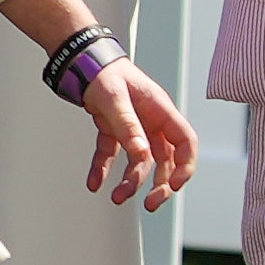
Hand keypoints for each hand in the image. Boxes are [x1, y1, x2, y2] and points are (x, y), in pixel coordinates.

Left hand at [77, 57, 194, 209]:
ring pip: (140, 162)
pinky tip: (94, 183)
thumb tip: (141, 153)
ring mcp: (133, 128)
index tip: (173, 185)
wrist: (78, 61)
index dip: (185, 166)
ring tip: (117, 197)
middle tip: (151, 203)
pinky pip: (112, 155)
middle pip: (166, 160)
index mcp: (160, 111)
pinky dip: (103, 169)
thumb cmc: (102, 72)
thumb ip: (127, 126)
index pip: (185, 143)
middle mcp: (151, 122)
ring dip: (131, 181)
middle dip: (161, 184)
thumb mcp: (115, 98)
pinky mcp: (113, 131)